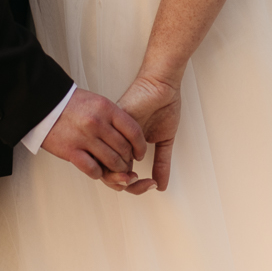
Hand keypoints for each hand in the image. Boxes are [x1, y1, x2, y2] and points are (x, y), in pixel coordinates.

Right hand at [41, 89, 147, 189]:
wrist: (43, 105)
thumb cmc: (72, 104)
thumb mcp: (97, 102)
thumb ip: (113, 117)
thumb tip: (131, 136)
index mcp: (106, 108)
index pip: (133, 131)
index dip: (140, 146)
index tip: (140, 153)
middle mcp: (97, 123)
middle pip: (124, 149)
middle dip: (128, 160)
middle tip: (127, 163)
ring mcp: (84, 138)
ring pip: (112, 162)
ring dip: (117, 170)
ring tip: (115, 169)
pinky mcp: (71, 151)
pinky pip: (93, 170)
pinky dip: (99, 173)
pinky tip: (97, 169)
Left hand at [118, 71, 181, 192]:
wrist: (163, 84)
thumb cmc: (163, 106)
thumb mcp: (164, 140)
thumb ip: (162, 163)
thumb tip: (161, 186)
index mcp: (126, 146)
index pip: (121, 173)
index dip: (133, 185)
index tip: (149, 185)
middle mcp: (117, 140)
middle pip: (111, 173)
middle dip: (129, 185)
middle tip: (144, 184)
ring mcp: (114, 132)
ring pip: (107, 162)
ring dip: (124, 175)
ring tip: (138, 177)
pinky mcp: (114, 122)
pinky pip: (110, 145)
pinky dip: (123, 158)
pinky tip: (134, 161)